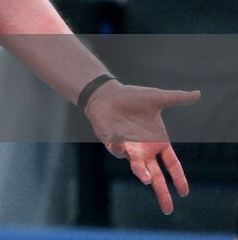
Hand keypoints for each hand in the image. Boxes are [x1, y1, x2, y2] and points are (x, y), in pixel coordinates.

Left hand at [84, 80, 199, 213]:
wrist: (106, 94)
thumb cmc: (131, 97)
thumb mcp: (156, 98)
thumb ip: (176, 98)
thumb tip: (197, 93)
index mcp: (158, 142)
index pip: (172, 165)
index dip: (178, 178)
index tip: (184, 192)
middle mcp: (145, 149)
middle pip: (156, 175)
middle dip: (162, 192)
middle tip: (167, 209)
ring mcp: (129, 148)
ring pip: (138, 166)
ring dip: (141, 172)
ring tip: (146, 178)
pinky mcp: (113, 144)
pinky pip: (118, 152)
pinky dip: (120, 152)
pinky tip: (120, 147)